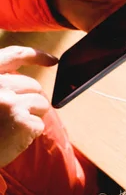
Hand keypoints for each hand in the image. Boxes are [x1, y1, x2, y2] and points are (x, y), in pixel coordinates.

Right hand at [0, 46, 56, 167]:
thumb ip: (1, 86)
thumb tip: (29, 85)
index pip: (13, 55)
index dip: (36, 55)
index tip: (53, 60)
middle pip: (33, 85)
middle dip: (29, 100)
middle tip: (11, 117)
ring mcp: (10, 101)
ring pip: (41, 103)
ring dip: (32, 116)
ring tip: (10, 128)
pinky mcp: (22, 119)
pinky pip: (39, 124)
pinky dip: (30, 133)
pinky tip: (12, 139)